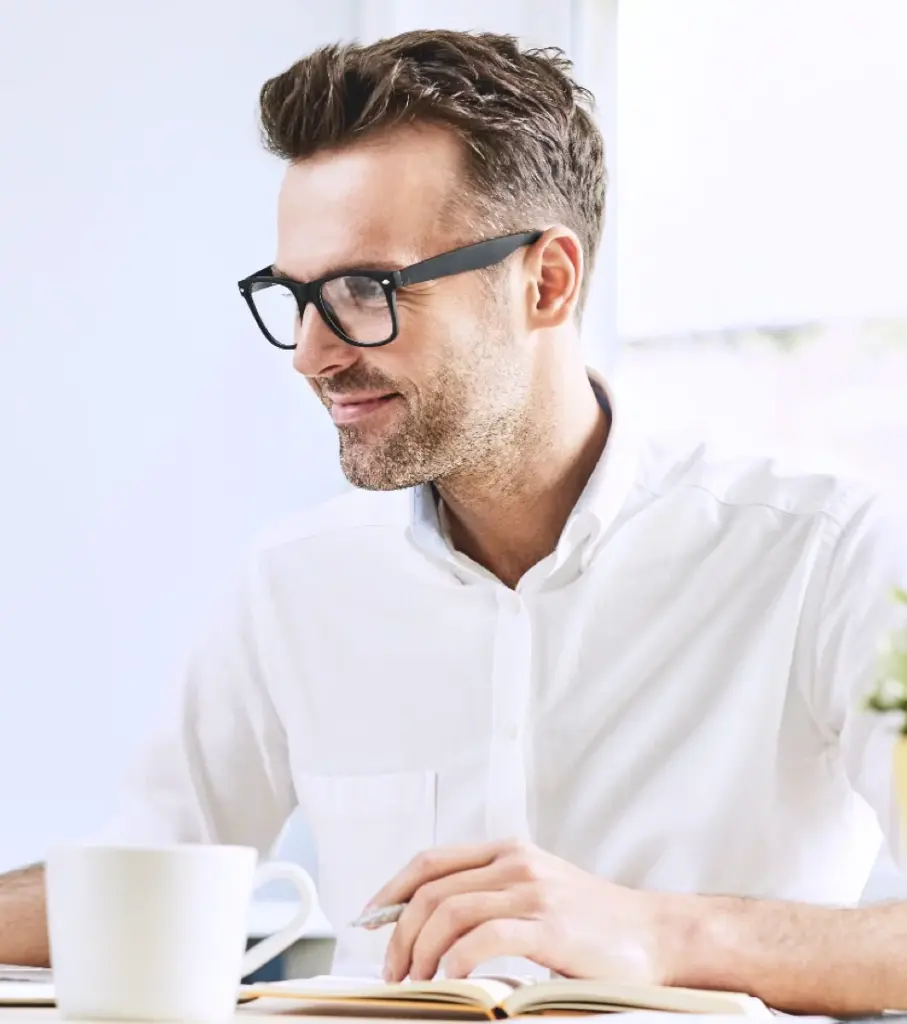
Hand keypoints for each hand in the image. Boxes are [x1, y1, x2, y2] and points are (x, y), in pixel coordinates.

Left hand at [362, 839, 671, 983]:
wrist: (655, 933)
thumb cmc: (592, 920)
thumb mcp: (535, 890)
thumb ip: (489, 894)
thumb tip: (429, 923)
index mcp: (507, 850)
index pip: (431, 861)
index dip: (391, 890)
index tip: (369, 919)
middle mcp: (516, 863)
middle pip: (432, 889)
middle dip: (399, 931)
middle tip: (393, 968)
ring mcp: (533, 892)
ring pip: (451, 911)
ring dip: (420, 949)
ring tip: (416, 980)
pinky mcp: (550, 926)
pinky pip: (485, 937)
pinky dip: (457, 959)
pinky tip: (452, 978)